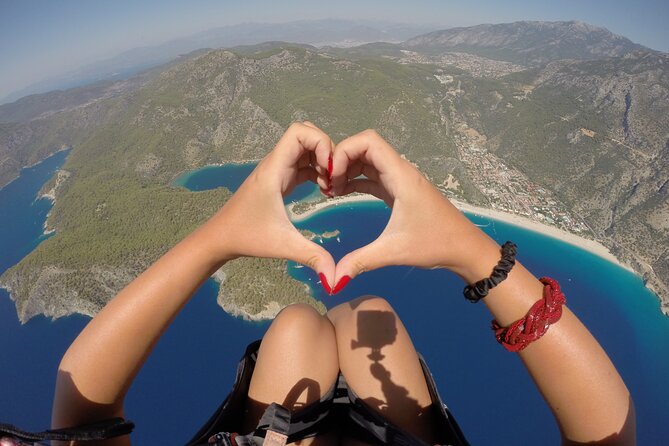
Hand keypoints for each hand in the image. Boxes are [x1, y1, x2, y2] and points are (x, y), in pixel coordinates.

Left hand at [197, 122, 336, 285]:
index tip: (330, 170)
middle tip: (335, 177)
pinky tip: (323, 191)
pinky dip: (317, 171)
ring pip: (306, 149)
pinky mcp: (279, 180)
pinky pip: (303, 164)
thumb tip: (335, 279)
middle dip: (326, 150)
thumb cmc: (246, 236)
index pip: (300, 131)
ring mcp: (277, 170)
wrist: (219, 238)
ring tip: (331, 186)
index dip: (321, 142)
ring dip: (323, 162)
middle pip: (306, 135)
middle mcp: (276, 163)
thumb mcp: (283, 245)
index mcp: (275, 168)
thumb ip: (312, 257)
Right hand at [330, 130, 501, 286]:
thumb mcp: (394, 251)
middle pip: (365, 148)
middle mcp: (401, 172)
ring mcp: (401, 181)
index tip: (331, 175)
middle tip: (326, 183)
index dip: (344, 151)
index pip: (368, 141)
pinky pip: (374, 177)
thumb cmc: (436, 244)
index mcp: (401, 176)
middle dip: (341, 160)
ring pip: (368, 162)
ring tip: (330, 190)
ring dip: (348, 170)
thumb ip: (361, 261)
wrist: (465, 249)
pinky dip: (356, 181)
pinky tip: (341, 194)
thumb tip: (333, 279)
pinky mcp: (400, 192)